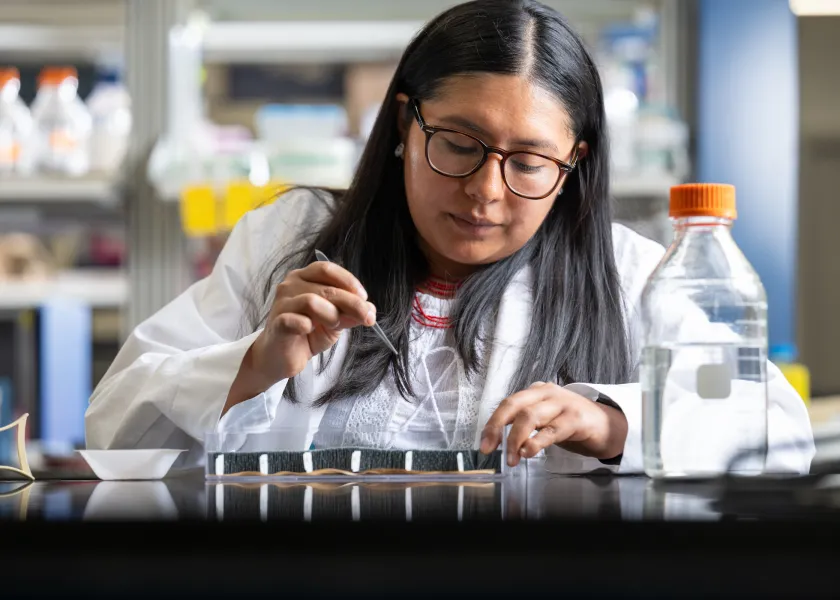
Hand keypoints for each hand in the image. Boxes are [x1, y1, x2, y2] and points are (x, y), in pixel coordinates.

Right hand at [225, 261, 374, 412]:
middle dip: (351, 303)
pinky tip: (310, 330)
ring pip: (312, 301)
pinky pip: (296, 320)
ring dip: (330, 315)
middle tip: (366, 317)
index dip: (348, 281)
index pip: (327, 269)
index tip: (364, 297)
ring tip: (332, 326)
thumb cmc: (306, 334)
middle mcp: (290, 285)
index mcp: (304, 278)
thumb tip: (370, 309)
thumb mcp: (334, 322)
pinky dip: (308, 325)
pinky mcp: (277, 323)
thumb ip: (349, 313)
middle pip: (326, 287)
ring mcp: (282, 304)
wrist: (280, 357)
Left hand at [479, 382, 627, 466]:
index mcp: (536, 392)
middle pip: (514, 406)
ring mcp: (562, 404)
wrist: (608, 425)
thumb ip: (524, 426)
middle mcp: (547, 394)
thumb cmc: (572, 423)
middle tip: (490, 449)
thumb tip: (498, 440)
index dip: (493, 423)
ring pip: (530, 416)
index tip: (485, 444)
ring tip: (512, 458)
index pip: (508, 404)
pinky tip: (529, 452)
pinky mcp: (576, 418)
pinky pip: (552, 430)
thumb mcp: (545, 420)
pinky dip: (537, 441)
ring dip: (516, 439)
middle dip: (498, 427)